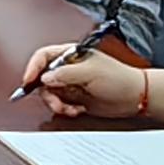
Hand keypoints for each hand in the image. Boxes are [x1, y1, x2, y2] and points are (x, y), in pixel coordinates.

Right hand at [20, 43, 148, 117]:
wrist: (136, 97)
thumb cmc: (120, 78)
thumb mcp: (90, 73)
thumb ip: (65, 74)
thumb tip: (45, 77)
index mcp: (71, 54)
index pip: (44, 56)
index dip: (33, 68)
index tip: (28, 81)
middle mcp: (68, 68)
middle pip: (43, 78)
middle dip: (47, 93)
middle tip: (56, 102)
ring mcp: (71, 83)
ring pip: (50, 94)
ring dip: (57, 104)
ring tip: (69, 109)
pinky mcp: (75, 98)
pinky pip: (60, 104)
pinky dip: (65, 109)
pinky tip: (77, 109)